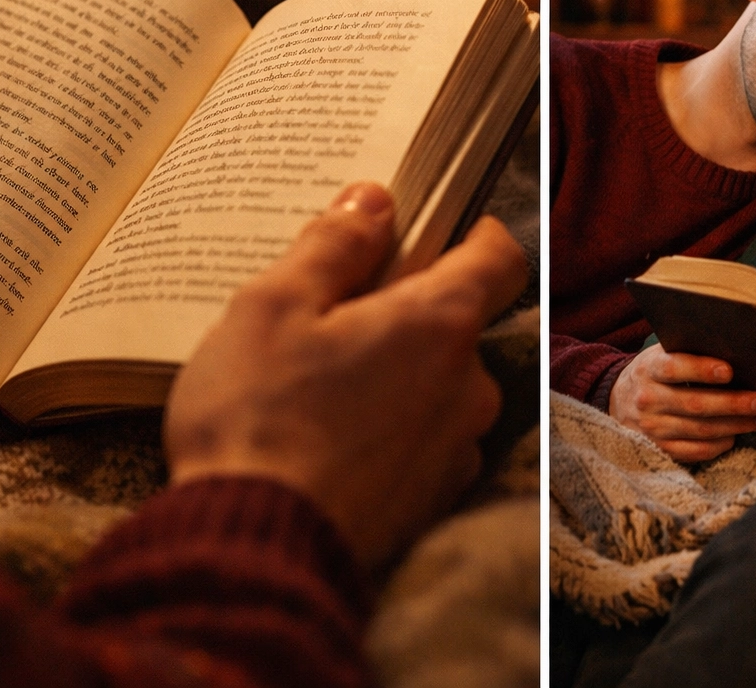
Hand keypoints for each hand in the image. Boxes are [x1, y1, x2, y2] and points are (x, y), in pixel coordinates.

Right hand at [164, 182, 528, 569]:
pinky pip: (423, 443)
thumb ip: (333, 245)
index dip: (472, 234)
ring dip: (396, 377)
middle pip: (457, 325)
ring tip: (317, 388)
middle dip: (406, 313)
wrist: (255, 553)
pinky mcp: (430, 501)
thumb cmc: (257, 420)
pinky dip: (389, 432)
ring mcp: (455, 449)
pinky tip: (328, 441)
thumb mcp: (273, 306)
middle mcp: (467, 385)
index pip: (499, 257)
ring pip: (439, 387)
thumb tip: (374, 202)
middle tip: (331, 319)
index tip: (434, 230)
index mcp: (439, 323)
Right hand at [608, 343, 755, 462]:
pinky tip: (736, 436)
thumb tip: (734, 350)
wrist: (617, 401)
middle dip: (733, 404)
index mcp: (649, 369)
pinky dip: (718, 445)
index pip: (673, 367)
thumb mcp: (660, 354)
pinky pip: (694, 451)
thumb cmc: (654, 373)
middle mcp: (647, 399)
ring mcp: (651, 427)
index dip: (701, 369)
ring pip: (700, 430)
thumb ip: (687, 351)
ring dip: (736, 426)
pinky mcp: (658, 449)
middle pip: (694, 404)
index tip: (728, 371)